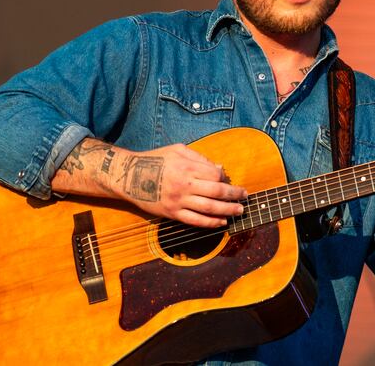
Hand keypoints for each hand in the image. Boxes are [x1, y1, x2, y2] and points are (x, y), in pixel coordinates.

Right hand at [112, 144, 246, 227]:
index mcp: (186, 166)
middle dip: (234, 194)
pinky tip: (222, 222)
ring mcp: (178, 201)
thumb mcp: (177, 149)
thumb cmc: (155, 159)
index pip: (215, 174)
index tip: (230, 180)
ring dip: (228, 210)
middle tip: (245, 196)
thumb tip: (220, 168)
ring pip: (209, 208)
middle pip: (217, 191)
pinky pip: (195, 221)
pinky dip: (211, 223)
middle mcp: (184, 184)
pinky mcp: (172, 213)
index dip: (225, 177)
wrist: (129, 176)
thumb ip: (199, 157)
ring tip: (240, 210)